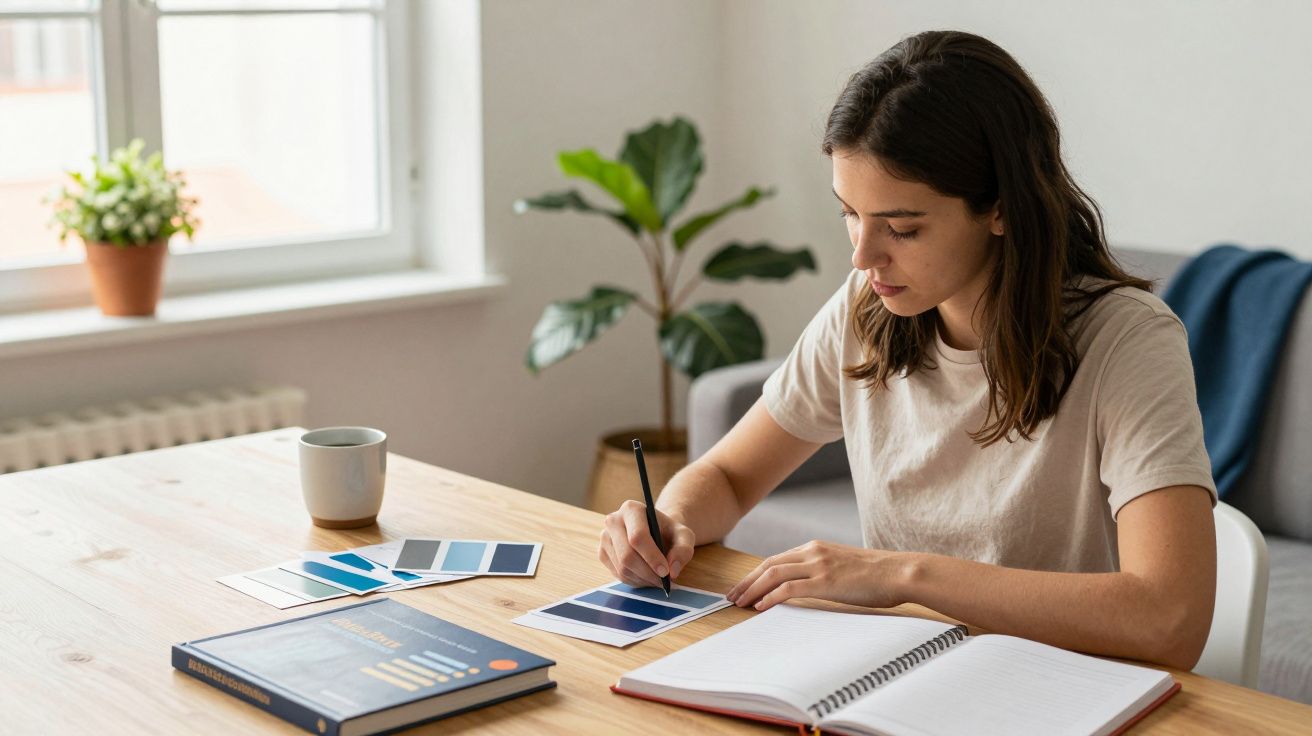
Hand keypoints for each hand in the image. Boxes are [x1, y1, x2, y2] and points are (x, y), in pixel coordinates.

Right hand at [598, 500, 695, 587]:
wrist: (656, 532)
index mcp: (632, 509)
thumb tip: (672, 571)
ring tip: (657, 579)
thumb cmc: (669, 532)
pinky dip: (634, 580)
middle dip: (648, 573)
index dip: (651, 557)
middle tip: (664, 581)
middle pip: (627, 555)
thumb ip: (683, 550)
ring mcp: (605, 537)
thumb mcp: (684, 536)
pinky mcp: (602, 552)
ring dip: (643, 579)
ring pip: (622, 568)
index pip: (638, 537)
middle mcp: (613, 520)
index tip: (665, 572)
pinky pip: (617, 574)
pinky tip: (646, 576)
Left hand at [726, 540, 908, 610]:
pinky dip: (770, 596)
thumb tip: (808, 587)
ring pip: (773, 574)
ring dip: (752, 589)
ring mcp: (818, 565)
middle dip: (746, 581)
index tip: (743, 586)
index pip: (776, 559)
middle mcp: (813, 552)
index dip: (756, 573)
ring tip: (739, 603)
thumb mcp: (843, 567)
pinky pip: (789, 588)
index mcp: (816, 548)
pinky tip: (760, 606)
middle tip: (731, 596)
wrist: (899, 572)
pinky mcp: (825, 581)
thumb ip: (823, 572)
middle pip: (768, 564)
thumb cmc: (877, 575)